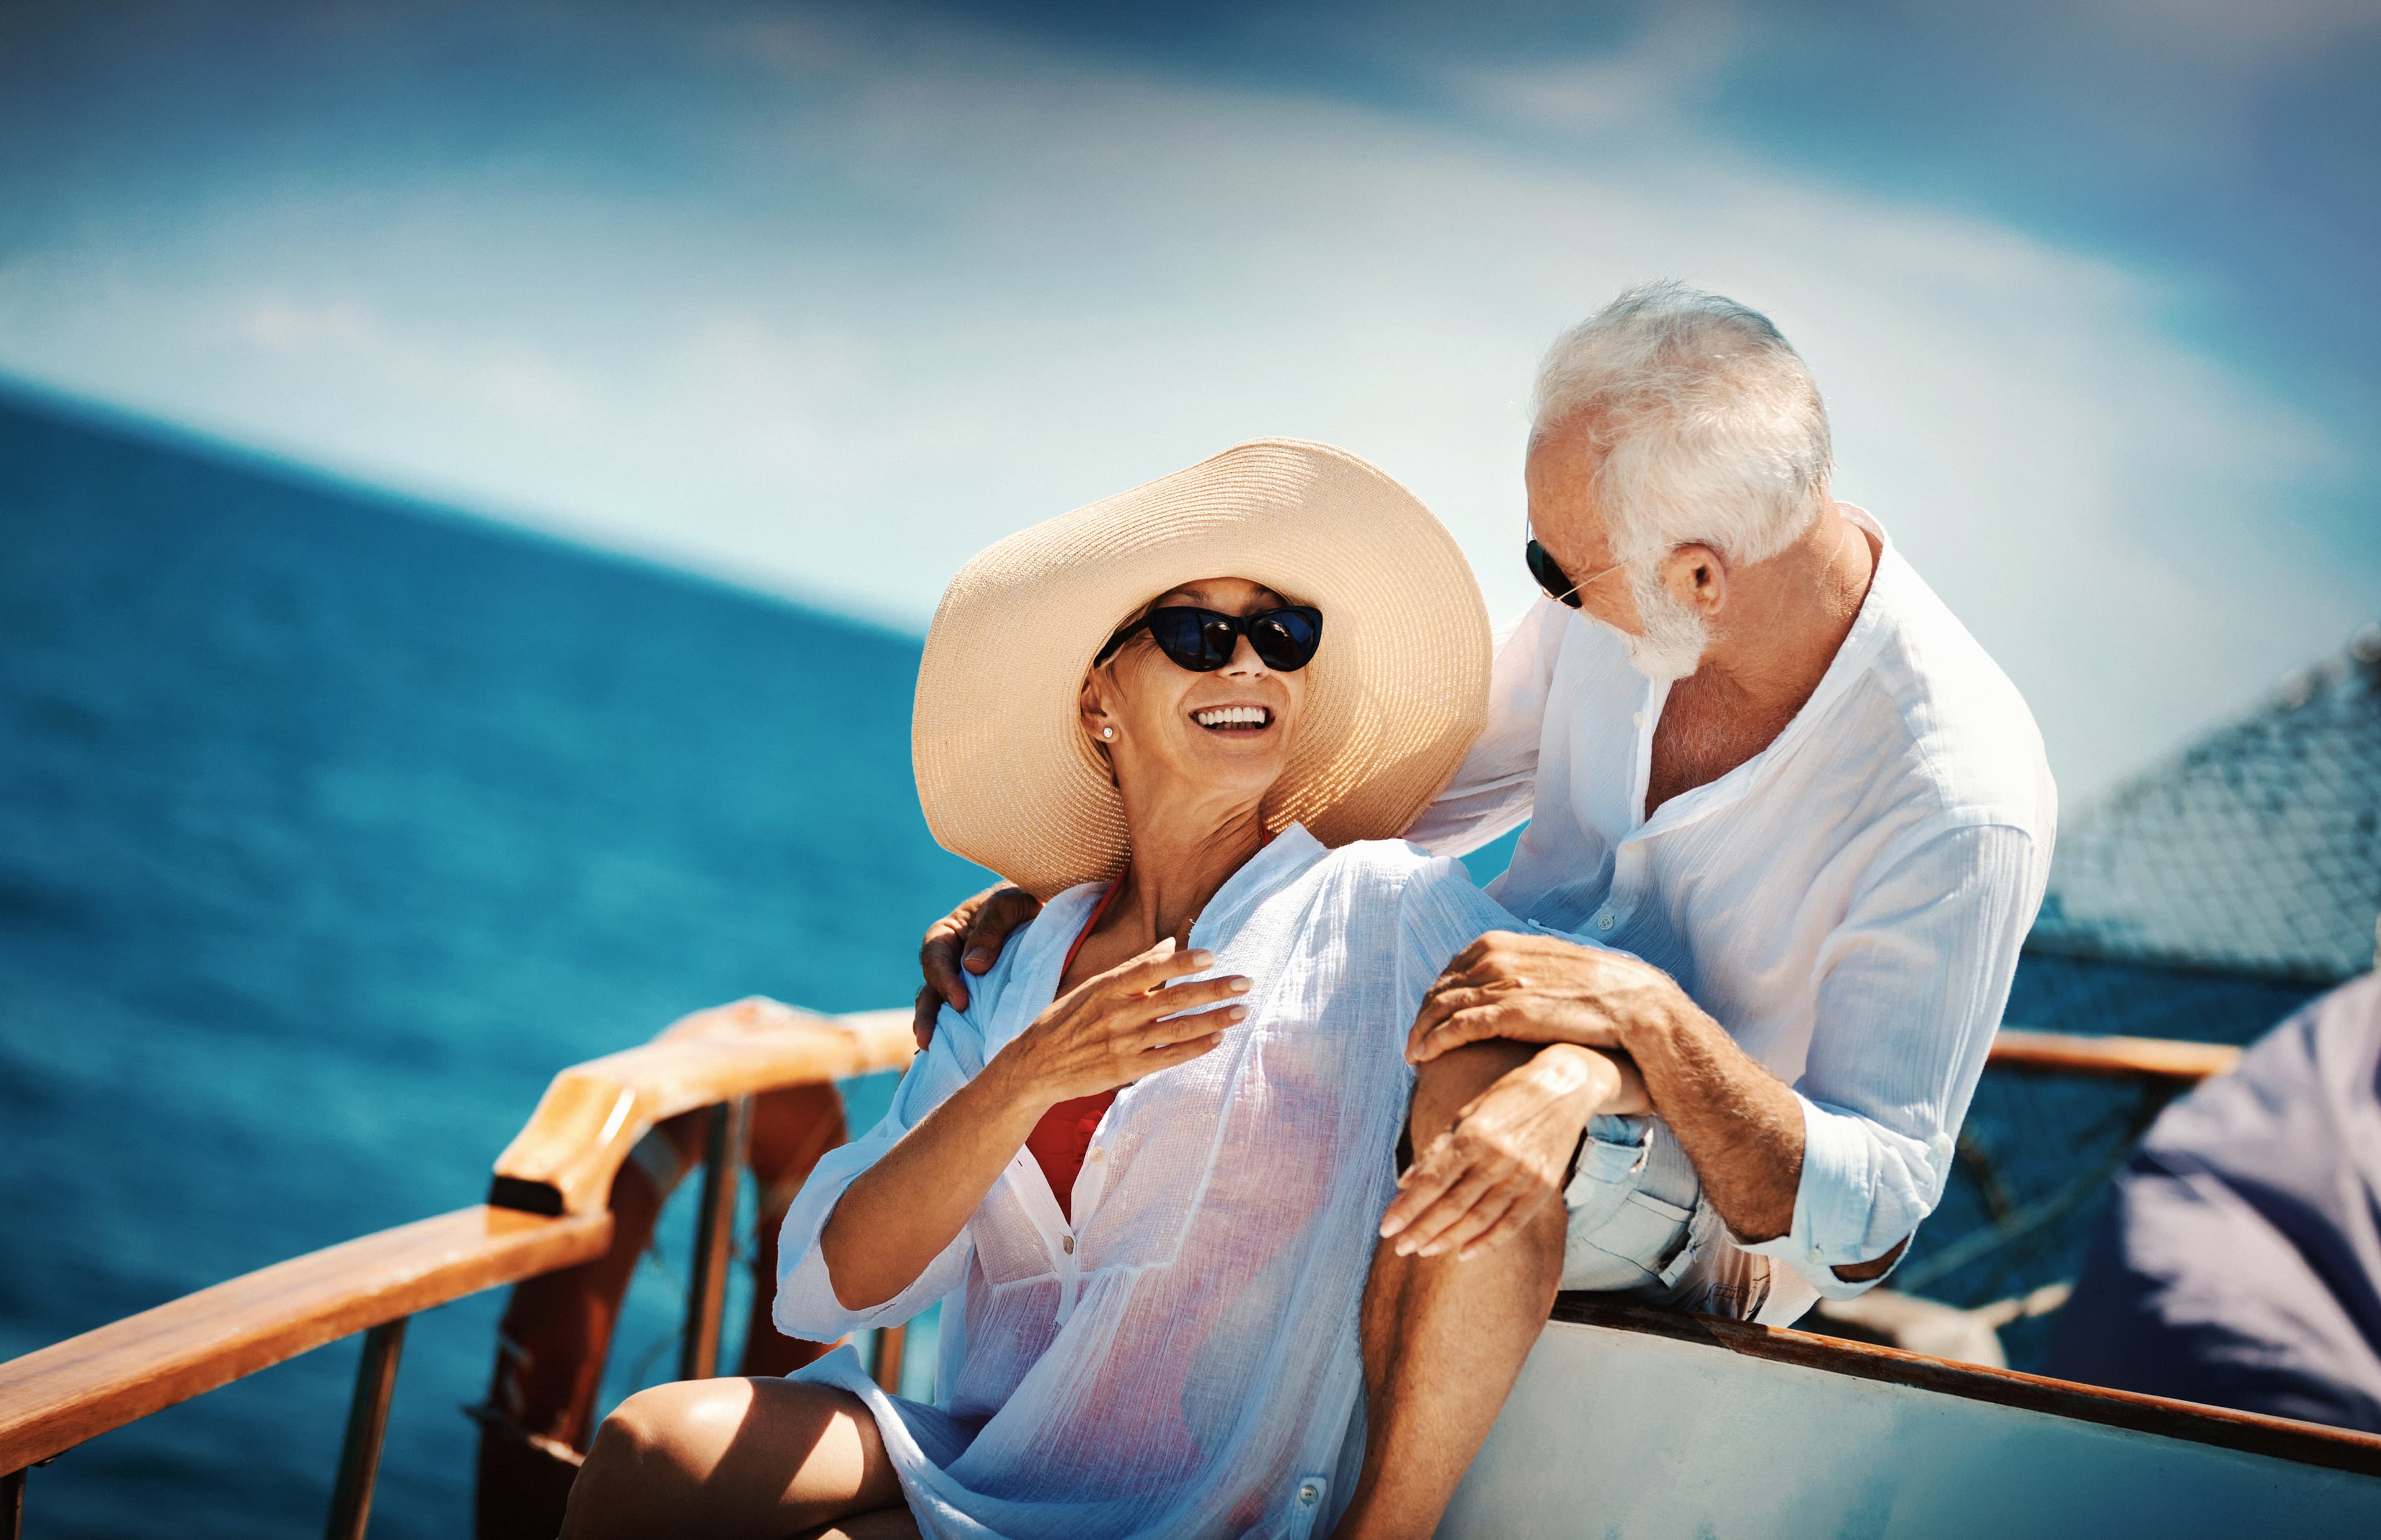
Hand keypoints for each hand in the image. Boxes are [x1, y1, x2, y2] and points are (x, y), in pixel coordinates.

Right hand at [915, 884, 1044, 1046]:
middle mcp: (951, 960)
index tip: (961, 1001)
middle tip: (929, 1039)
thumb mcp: (1008, 904)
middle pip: (930, 988)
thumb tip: (972, 966)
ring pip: (941, 1007)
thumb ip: (990, 930)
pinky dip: (957, 1034)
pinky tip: (956, 1056)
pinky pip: (964, 1018)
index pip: (934, 956)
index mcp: (950, 933)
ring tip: (932, 1052)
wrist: (1049, 907)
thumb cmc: (1025, 898)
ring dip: (936, 1029)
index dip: (943, 980)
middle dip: (928, 1014)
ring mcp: (964, 982)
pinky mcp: (980, 999)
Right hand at [992, 940, 1249, 1108]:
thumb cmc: (1066, 1020)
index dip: (1182, 962)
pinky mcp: (1126, 1070)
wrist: (1034, 1066)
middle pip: (1174, 999)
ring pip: (1178, 1029)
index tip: (1212, 955)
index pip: (1151, 968)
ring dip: (1213, 1020)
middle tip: (1245, 982)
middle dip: (1214, 990)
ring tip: (1240, 1011)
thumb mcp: (1092, 986)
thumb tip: (1169, 943)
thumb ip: (1133, 967)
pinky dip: (1194, 1049)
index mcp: (1107, 987)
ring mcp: (1123, 1043)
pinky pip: (1168, 1059)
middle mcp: (1118, 1014)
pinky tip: (1217, 1040)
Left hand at [1378, 1045, 1620, 1260]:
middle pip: (1452, 1205)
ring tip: (1424, 1251)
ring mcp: (1523, 1175)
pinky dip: (1487, 1242)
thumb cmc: (1507, 1097)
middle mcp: (1497, 1158)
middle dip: (1421, 1229)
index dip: (1407, 1208)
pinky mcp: (1543, 1187)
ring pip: (1479, 1219)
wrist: (1565, 1087)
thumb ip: (1436, 1149)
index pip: (1432, 1182)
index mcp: (1473, 1135)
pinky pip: (1512, 1223)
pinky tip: (1464, 1254)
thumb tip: (1404, 1181)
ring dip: (1448, 1239)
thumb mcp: (1466, 1114)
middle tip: (1399, 1247)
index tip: (1385, 1228)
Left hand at [1407, 930, 1688, 1065]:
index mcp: (1499, 942)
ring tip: (1413, 1054)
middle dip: (1422, 1016)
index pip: (1449, 970)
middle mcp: (1493, 958)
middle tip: (1415, 1041)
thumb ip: (1517, 969)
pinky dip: (1433, 1041)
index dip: (1434, 996)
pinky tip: (1422, 1057)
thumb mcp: (1548, 965)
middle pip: (1439, 989)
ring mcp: (1499, 984)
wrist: (1633, 1004)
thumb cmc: (1596, 990)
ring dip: (1420, 1033)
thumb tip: (1501, 984)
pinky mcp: (1509, 1012)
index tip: (1429, 1019)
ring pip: (1440, 1009)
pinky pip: (1455, 1028)